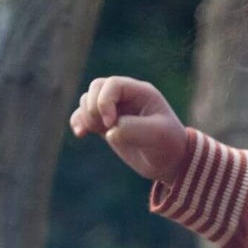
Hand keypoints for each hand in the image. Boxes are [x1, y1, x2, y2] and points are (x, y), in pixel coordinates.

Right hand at [70, 76, 187, 183]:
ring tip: (95, 131)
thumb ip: (131, 129)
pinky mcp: (106, 125)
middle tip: (103, 127)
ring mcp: (115, 110)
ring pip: (88, 100)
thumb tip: (109, 131)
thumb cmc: (168, 145)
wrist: (169, 162)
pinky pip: (84, 116)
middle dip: (93, 107)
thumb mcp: (156, 135)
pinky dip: (78, 122)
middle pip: (96, 88)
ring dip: (86, 115)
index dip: (104, 101)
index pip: (112, 84)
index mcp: (141, 92)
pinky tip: (81, 134)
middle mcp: (126, 97)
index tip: (110, 123)